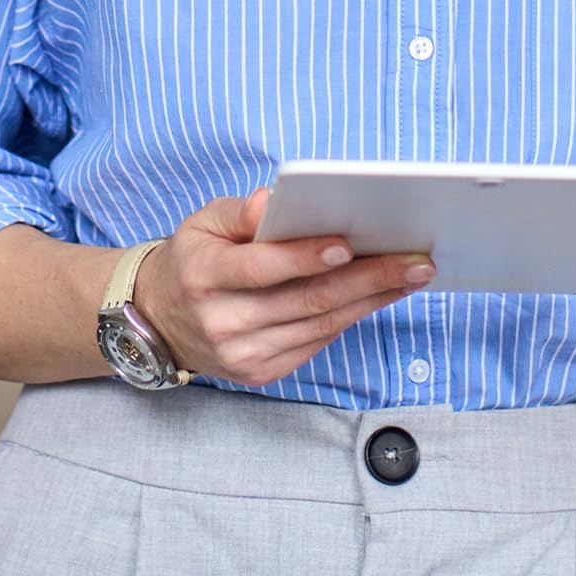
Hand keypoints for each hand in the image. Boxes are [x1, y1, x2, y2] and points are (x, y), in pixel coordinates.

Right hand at [136, 188, 434, 387]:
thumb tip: (272, 202)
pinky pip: (315, 342)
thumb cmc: (192, 259)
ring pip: (319, 324)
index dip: (304, 257)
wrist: (159, 320)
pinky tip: (380, 296)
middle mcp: (222, 321)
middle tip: (415, 261)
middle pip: (305, 299)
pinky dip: (351, 317)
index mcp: (202, 276)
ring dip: (372, 299)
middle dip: (368, 278)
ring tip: (412, 275)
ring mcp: (242, 354)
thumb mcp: (202, 223)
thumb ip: (240, 212)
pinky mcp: (260, 373)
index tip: (348, 244)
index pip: (260, 268)